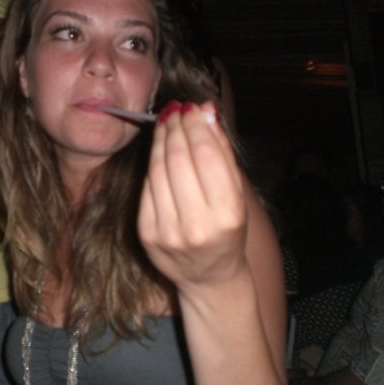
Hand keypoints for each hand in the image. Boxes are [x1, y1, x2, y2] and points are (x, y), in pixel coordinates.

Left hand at [137, 100, 247, 292]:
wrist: (208, 277)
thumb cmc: (228, 232)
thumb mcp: (237, 196)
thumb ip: (223, 154)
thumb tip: (207, 111)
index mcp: (226, 215)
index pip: (207, 156)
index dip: (196, 126)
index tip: (192, 107)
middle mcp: (196, 225)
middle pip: (179, 160)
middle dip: (176, 128)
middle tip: (176, 109)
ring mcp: (167, 231)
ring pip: (158, 171)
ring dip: (160, 141)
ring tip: (166, 123)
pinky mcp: (146, 234)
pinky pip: (147, 188)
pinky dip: (152, 164)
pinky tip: (159, 150)